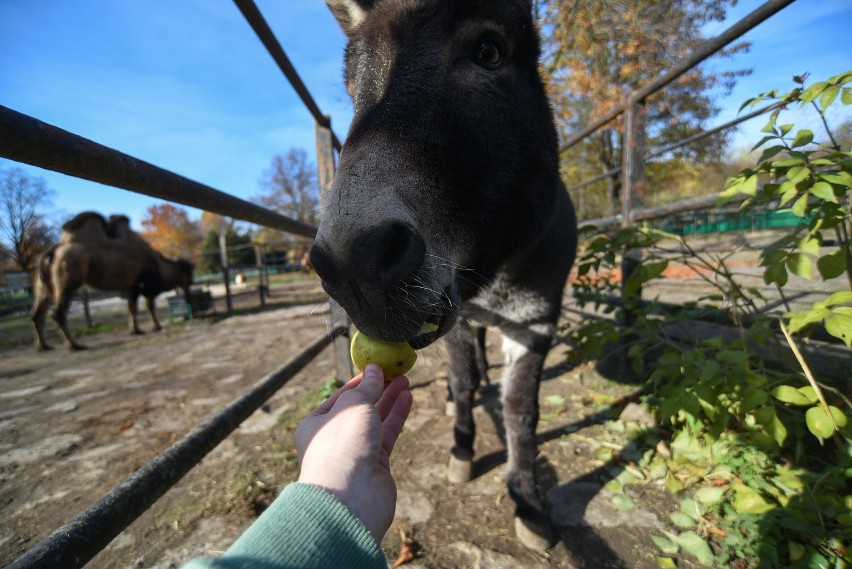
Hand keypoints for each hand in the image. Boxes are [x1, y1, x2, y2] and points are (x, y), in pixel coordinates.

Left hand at [294, 364, 412, 541]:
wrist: (351, 497)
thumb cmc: (342, 446)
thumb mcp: (353, 405)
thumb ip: (367, 387)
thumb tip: (374, 370)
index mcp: (315, 424)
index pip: (339, 397)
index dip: (359, 381)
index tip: (377, 368)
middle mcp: (334, 439)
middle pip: (359, 408)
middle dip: (378, 389)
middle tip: (396, 372)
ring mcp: (355, 453)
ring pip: (375, 421)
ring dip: (390, 400)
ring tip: (406, 381)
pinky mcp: (375, 465)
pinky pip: (387, 435)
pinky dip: (397, 416)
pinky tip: (407, 399)